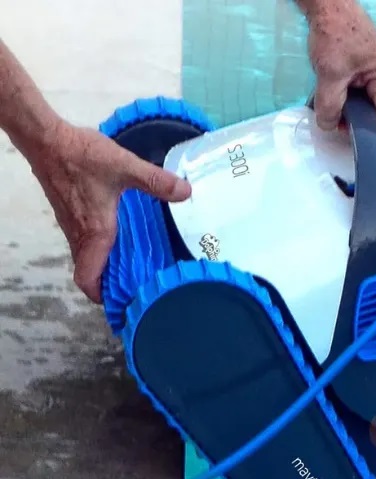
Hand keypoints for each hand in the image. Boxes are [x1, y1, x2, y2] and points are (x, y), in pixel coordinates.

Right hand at [28, 120, 190, 303]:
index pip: (87, 278)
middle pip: (88, 272)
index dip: (100, 295)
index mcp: (95, 232)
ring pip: (85, 257)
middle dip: (108, 284)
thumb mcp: (124, 166)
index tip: (121, 300)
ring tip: (132, 265)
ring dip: (104, 266)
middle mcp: (80, 234)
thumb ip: (155, 181)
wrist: (46, 138)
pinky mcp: (68, 213)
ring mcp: (70, 224)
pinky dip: (98, 249)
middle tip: (135, 285)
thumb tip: (186, 191)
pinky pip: (82, 242)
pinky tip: (118, 238)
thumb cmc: (81, 155)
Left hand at [307, 0, 375, 132]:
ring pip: (371, 110)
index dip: (364, 132)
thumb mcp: (329, 73)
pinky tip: (340, 91)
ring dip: (352, 110)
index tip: (343, 128)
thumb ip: (329, 106)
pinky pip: (368, 100)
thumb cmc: (336, 34)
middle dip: (355, 120)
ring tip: (335, 96)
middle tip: (333, 110)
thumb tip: (329, 128)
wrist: (332, 8)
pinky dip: (352, 100)